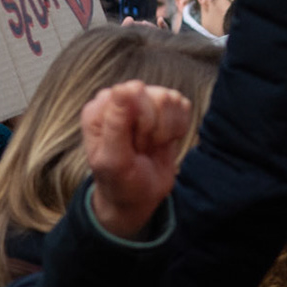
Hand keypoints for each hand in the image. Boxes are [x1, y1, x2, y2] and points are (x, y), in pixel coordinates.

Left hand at [83, 80, 191, 239]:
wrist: (137, 199)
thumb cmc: (119, 182)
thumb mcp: (113, 160)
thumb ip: (116, 124)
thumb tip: (122, 88)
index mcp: (102, 106)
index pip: (134, 93)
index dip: (141, 124)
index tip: (132, 147)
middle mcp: (122, 99)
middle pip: (158, 96)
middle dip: (154, 130)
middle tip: (140, 150)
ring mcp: (145, 101)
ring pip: (172, 100)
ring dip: (166, 132)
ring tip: (150, 147)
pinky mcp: (165, 109)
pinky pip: (183, 107)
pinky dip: (178, 130)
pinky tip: (163, 142)